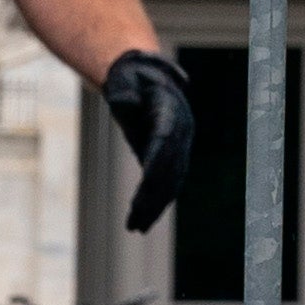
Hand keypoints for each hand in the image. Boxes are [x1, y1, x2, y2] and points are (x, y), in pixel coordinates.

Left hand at [98, 48, 199, 234]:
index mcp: (170, 110)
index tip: (143, 190)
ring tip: (136, 228)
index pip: (164, 141)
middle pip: (170, 167)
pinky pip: (169, 181)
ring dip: (155, 205)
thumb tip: (123, 104)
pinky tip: (142, 220)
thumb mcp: (124, 82)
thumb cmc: (131, 80)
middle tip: (134, 222)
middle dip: (153, 196)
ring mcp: (181, 143)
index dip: (156, 166)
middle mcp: (181, 129)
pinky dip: (157, 201)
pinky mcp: (173, 154)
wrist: (147, 77)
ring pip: (172, 180)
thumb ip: (123, 94)